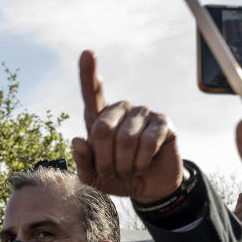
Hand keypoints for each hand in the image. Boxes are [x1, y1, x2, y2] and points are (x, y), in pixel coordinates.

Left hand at [71, 50, 182, 203]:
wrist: (150, 188)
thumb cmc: (119, 177)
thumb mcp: (95, 177)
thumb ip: (83, 163)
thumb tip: (78, 141)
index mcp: (101, 117)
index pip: (92, 93)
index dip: (88, 73)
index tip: (87, 53)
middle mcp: (121, 109)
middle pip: (102, 129)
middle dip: (105, 161)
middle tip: (113, 172)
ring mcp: (143, 113)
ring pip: (125, 140)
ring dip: (124, 166)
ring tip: (129, 170)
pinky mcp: (163, 122)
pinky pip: (147, 143)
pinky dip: (142, 162)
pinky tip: (145, 164)